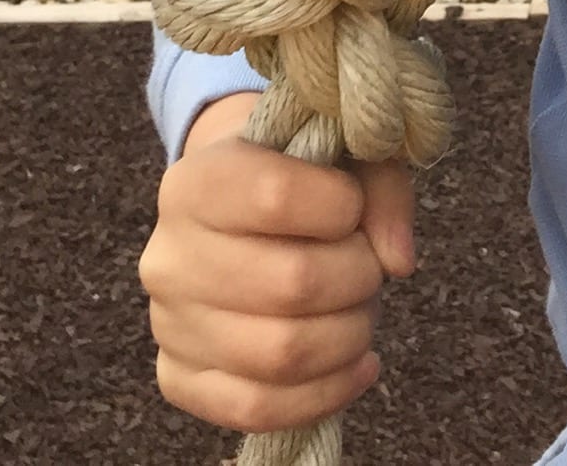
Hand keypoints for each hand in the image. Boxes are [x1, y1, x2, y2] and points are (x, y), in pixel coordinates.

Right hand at [139, 91, 418, 433]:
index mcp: (195, 183)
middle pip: (292, 283)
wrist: (234, 220)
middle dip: (357, 276)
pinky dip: (327, 393)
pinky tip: (358, 364)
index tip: (352, 207)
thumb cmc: (297, 182)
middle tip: (367, 265)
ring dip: (350, 335)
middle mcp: (169, 256)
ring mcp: (168, 324)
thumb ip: (379, 190)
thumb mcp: (341, 156)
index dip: (342, 206)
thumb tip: (398, 262)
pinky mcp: (180, 379)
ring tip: (360, 310)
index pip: (276, 197)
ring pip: (282, 354)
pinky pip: (258, 409)